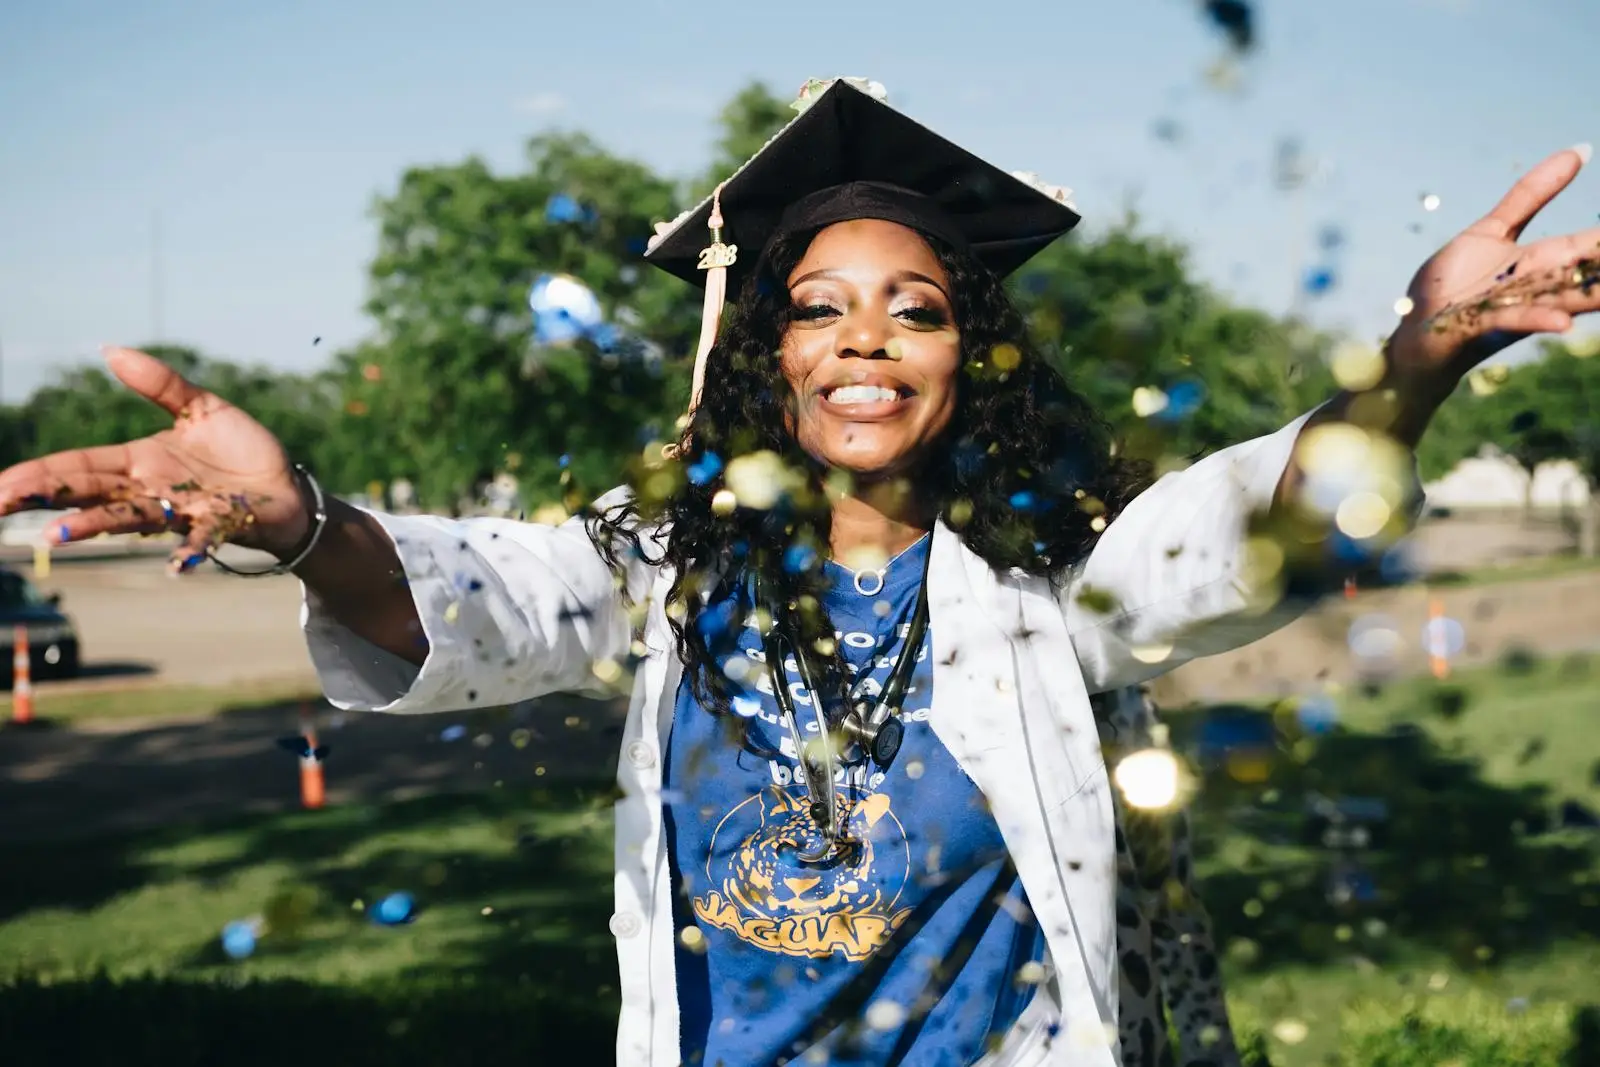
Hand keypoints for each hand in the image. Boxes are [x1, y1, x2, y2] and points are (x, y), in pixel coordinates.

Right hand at [0, 347, 309, 573]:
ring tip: (58, 534)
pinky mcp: (219, 524)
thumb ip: (160, 384)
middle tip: (0, 507)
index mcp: (138, 461)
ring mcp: (182, 510)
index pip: (77, 467)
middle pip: (90, 493)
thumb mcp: (201, 408)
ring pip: (131, 518)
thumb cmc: (241, 451)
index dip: (38, 475)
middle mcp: (151, 490)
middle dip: (45, 500)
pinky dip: (189, 552)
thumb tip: (109, 349)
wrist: (288, 487)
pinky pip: (201, 539)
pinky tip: (177, 566)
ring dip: (96, 525)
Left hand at [1390, 144, 1598, 387]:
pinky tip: (1564, 323)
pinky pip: (1516, 323)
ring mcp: (1515, 308)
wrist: (1417, 329)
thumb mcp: (1491, 230)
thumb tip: (1580, 150)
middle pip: (1587, 274)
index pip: (1591, 246)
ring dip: (1594, 298)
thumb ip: (1531, 195)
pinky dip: (1538, 321)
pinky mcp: (1485, 325)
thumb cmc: (1453, 283)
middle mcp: (1538, 287)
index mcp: (1543, 262)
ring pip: (1564, 301)